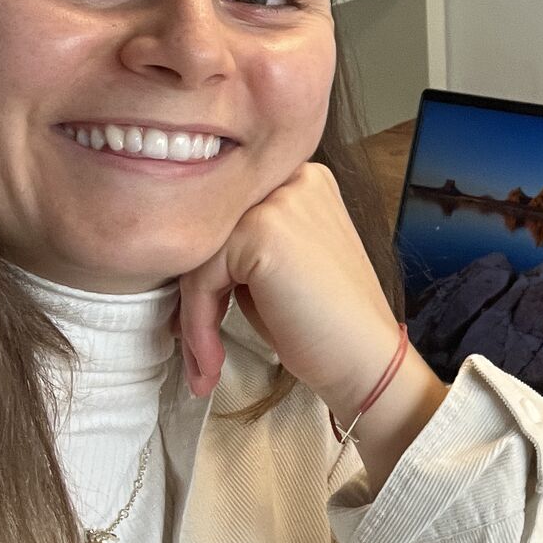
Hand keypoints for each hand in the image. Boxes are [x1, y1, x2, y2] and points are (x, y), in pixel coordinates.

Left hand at [176, 163, 447, 483]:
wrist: (368, 360)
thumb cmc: (328, 322)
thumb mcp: (284, 263)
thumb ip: (243, 241)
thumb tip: (175, 250)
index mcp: (304, 179)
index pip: (228, 215)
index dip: (209, 270)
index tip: (201, 319)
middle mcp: (293, 178)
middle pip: (209, 233)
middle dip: (194, 296)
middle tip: (196, 348)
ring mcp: (278, 201)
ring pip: (198, 257)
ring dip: (193, 319)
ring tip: (205, 364)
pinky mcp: (260, 232)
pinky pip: (200, 281)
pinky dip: (198, 328)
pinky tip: (212, 364)